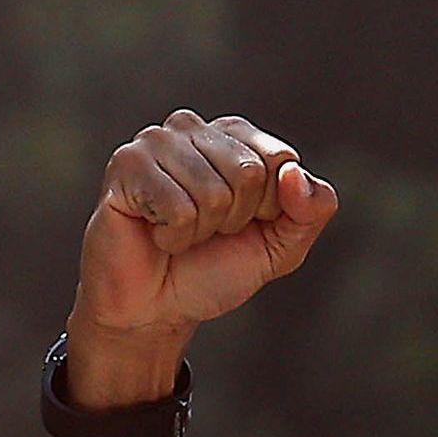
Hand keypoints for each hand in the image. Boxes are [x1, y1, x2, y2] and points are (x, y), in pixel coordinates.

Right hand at [69, 110, 338, 379]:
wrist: (155, 309)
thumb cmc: (212, 271)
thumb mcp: (281, 247)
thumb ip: (311, 211)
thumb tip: (294, 174)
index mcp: (234, 134)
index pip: (281, 160)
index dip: (269, 208)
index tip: (241, 224)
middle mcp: (193, 127)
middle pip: (249, 173)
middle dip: (234, 220)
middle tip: (204, 233)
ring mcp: (155, 141)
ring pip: (212, 192)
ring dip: (200, 230)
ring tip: (177, 233)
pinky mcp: (125, 165)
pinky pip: (177, 208)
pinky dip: (172, 237)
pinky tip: (154, 234)